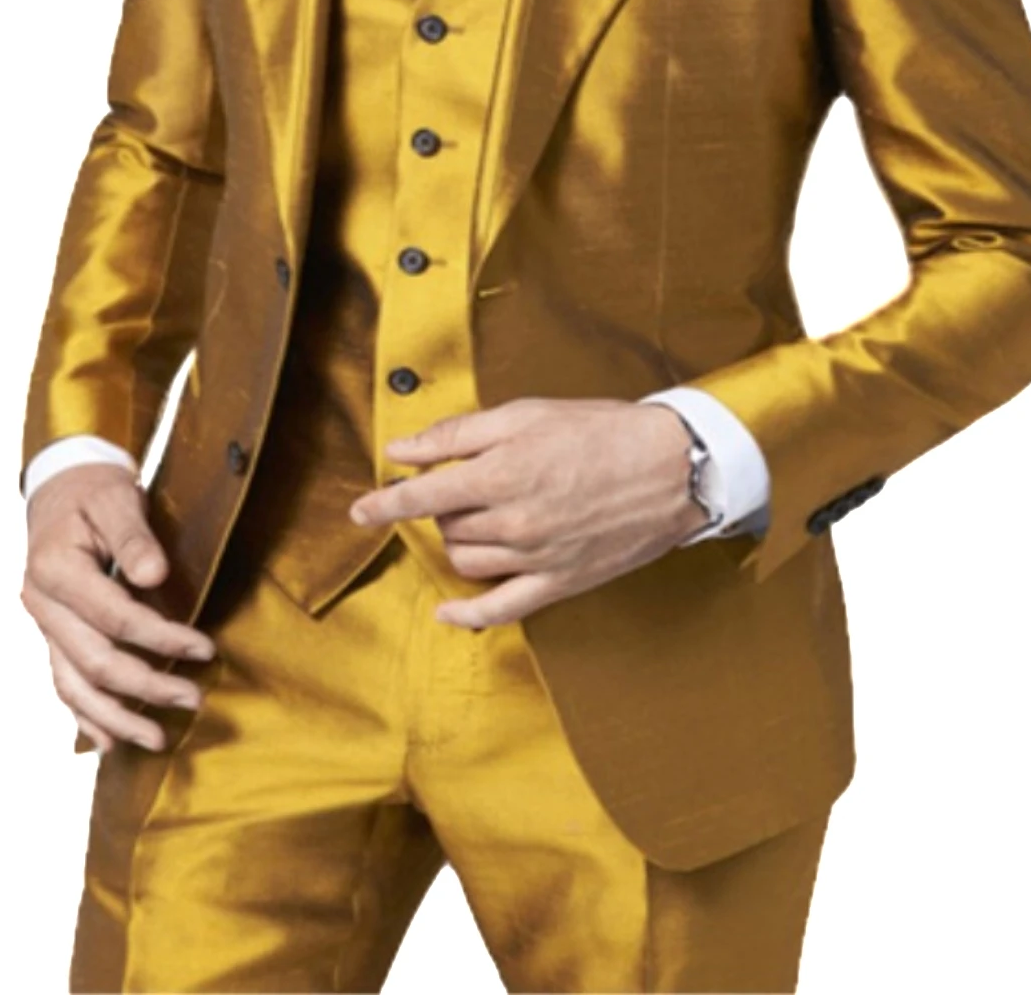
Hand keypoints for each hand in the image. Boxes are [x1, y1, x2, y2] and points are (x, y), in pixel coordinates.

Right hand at [20, 462, 215, 754]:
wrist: (60, 490)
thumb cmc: (93, 492)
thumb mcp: (115, 497)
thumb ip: (133, 536)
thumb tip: (154, 575)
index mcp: (55, 569)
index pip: (114, 617)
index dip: (161, 637)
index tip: (205, 649)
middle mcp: (41, 604)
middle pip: (94, 661)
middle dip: (146, 686)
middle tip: (194, 700)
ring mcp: (42, 625)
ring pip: (73, 686)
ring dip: (116, 717)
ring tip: (157, 739)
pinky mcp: (51, 636)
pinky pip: (63, 684)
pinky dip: (85, 716)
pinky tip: (109, 742)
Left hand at [348, 397, 711, 629]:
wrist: (671, 467)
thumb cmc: (600, 431)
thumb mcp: (526, 414)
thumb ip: (458, 434)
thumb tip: (402, 449)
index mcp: (500, 473)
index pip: (421, 496)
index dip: (384, 503)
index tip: (359, 510)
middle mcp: (512, 522)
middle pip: (446, 525)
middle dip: (444, 506)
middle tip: (469, 482)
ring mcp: (534, 558)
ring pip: (466, 561)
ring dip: (459, 541)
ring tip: (483, 516)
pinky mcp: (558, 583)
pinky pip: (499, 610)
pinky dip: (466, 615)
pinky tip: (448, 611)